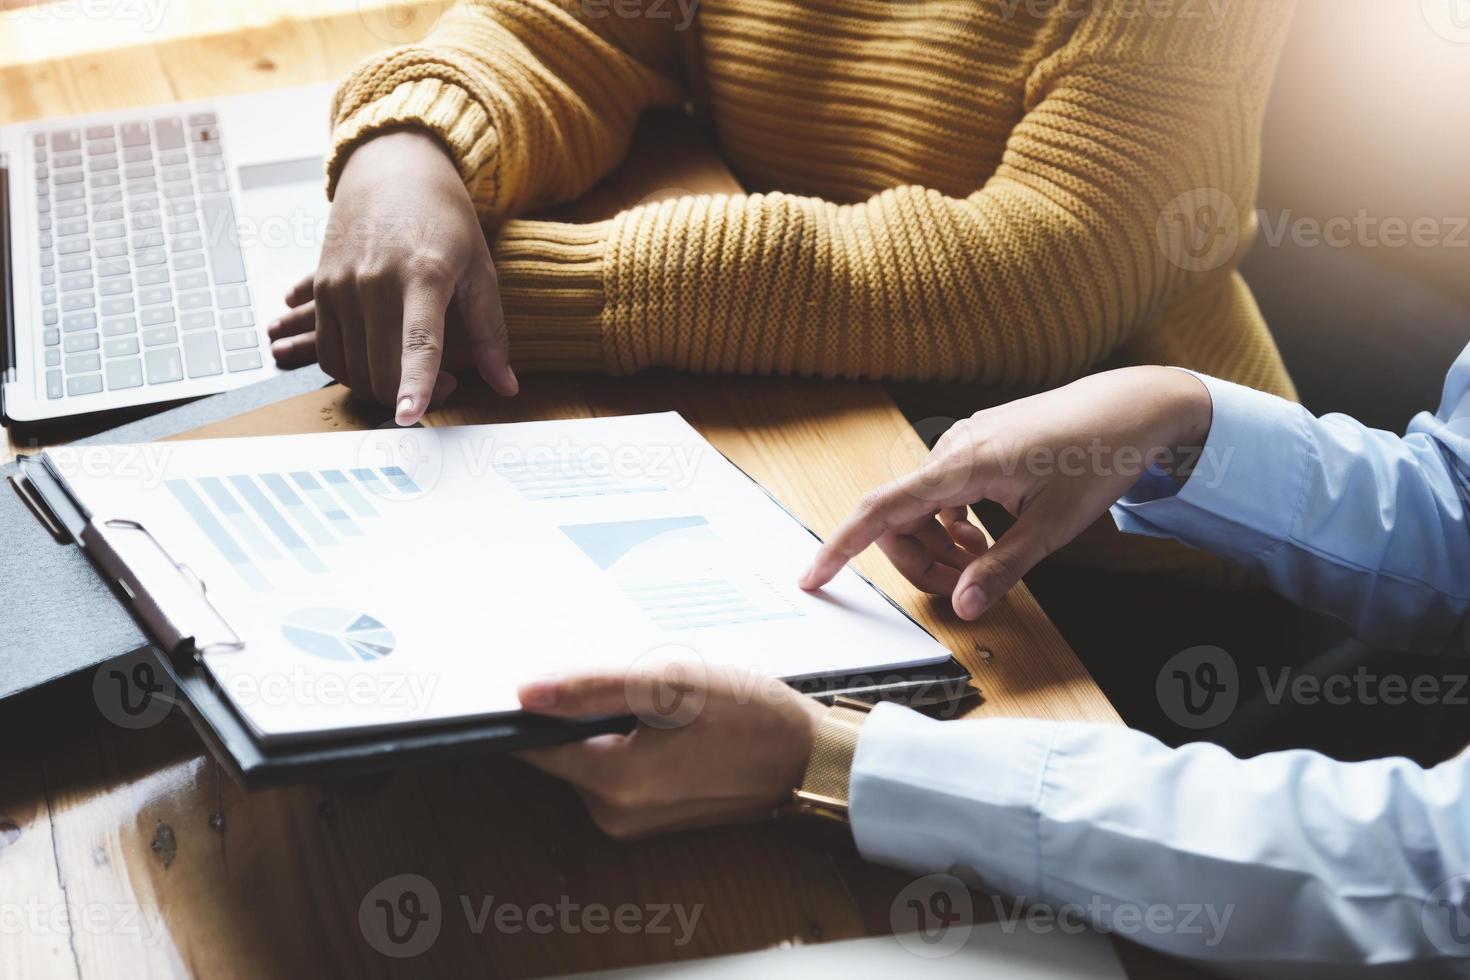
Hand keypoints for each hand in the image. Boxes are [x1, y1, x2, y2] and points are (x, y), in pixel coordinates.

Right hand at [269, 130, 517, 424]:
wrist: (392, 168)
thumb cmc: (445, 220)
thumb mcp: (480, 269)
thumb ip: (490, 333)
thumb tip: (507, 387)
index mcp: (422, 274)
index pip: (418, 342)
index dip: (415, 383)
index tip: (409, 416)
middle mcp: (373, 280)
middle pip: (381, 368)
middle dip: (412, 396)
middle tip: (448, 385)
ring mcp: (340, 284)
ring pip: (352, 368)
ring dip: (383, 387)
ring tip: (415, 368)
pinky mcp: (321, 288)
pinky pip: (330, 353)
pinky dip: (353, 370)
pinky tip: (382, 359)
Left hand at [516, 662, 825, 839]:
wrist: (808, 759)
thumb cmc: (752, 717)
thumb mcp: (673, 684)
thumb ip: (593, 688)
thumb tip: (526, 693)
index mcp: (615, 782)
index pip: (535, 745)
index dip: (536, 708)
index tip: (555, 674)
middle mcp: (614, 814)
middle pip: (564, 751)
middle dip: (583, 712)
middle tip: (632, 681)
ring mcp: (633, 822)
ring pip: (591, 759)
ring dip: (609, 726)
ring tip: (659, 702)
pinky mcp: (650, 819)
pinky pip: (619, 773)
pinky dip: (630, 744)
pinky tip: (668, 724)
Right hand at [800, 366, 1213, 618]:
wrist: (1133, 407)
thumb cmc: (1099, 455)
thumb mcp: (1053, 527)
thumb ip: (1002, 568)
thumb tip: (962, 606)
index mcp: (963, 464)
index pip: (882, 510)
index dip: (841, 546)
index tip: (813, 577)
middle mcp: (954, 447)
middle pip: (899, 518)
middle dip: (918, 562)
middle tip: (959, 591)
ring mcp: (964, 442)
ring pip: (921, 507)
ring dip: (938, 545)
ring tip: (981, 562)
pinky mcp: (978, 444)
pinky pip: (942, 492)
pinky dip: (952, 524)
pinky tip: (984, 536)